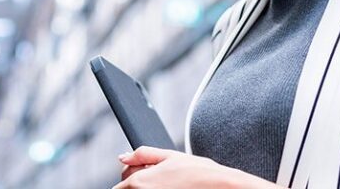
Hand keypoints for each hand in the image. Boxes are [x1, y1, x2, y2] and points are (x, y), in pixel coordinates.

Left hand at [114, 146, 279, 188]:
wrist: (220, 187)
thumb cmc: (198, 173)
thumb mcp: (170, 156)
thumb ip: (143, 154)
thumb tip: (124, 156)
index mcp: (139, 182)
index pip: (119, 184)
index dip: (130, 177)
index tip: (144, 174)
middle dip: (137, 183)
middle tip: (160, 179)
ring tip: (168, 185)